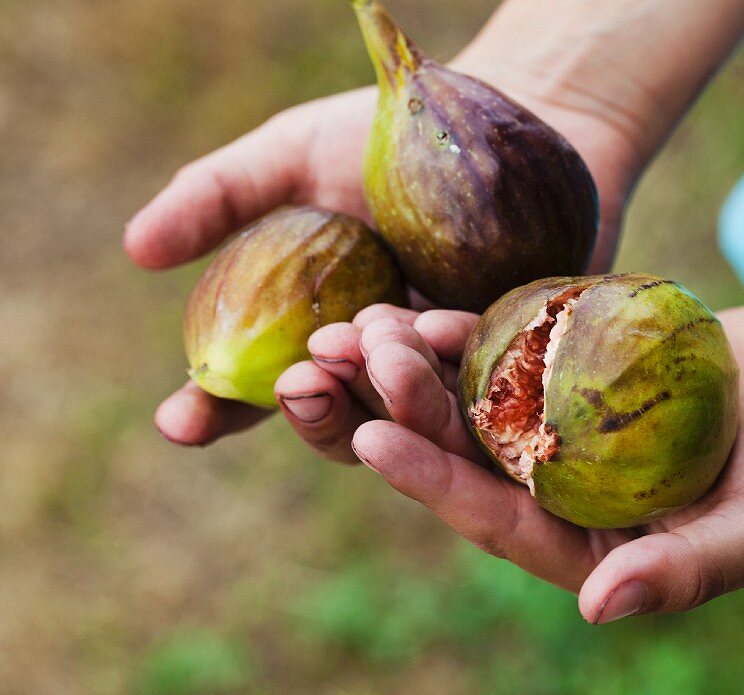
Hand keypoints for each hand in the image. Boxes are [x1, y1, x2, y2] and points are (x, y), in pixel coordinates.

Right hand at [126, 80, 637, 446]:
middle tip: (298, 380)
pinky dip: (447, 358)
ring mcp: (441, 371)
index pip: (252, 393)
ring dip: (377, 391)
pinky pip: (476, 377)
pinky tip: (430, 327)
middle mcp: (375, 367)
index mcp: (312, 333)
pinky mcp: (504, 359)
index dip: (214, 413)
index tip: (179, 421)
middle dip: (308, 410)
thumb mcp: (295, 157)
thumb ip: (221, 197)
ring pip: (404, 415)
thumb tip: (135, 249)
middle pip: (331, 419)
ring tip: (362, 340)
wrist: (499, 120)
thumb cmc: (386, 140)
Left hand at [333, 297, 743, 621]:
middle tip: (361, 363)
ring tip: (369, 327)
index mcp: (592, 546)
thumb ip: (689, 572)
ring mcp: (564, 431)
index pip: (501, 521)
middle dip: (411, 415)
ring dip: (420, 371)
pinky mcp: (572, 374)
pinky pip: (507, 355)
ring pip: (474, 405)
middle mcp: (565, 493)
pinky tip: (424, 308)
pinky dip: (466, 333)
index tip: (374, 443)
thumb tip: (596, 609)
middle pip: (471, 459)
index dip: (437, 486)